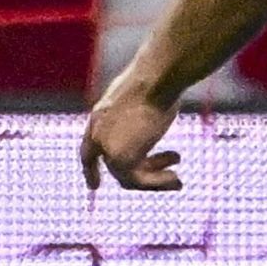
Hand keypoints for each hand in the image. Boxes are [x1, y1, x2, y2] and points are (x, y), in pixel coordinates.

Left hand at [81, 66, 181, 191]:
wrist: (156, 78)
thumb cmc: (156, 79)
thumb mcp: (140, 97)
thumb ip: (138, 113)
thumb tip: (156, 111)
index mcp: (100, 116)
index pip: (89, 151)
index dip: (91, 170)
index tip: (94, 187)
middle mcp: (98, 134)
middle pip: (114, 167)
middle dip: (146, 171)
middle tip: (171, 173)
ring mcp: (107, 147)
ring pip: (127, 177)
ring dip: (155, 181)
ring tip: (177, 182)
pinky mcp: (120, 159)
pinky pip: (138, 180)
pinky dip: (157, 182)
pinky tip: (176, 179)